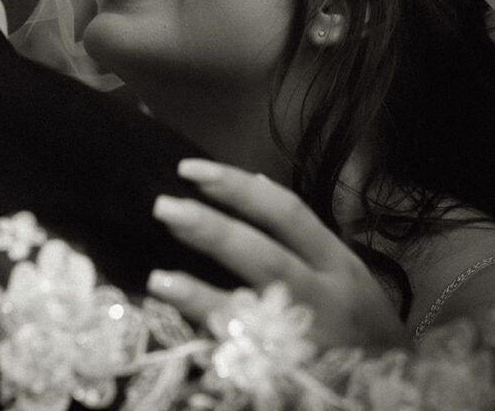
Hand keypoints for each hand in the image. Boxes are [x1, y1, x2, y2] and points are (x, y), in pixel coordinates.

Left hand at [147, 159, 411, 351]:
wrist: (399, 395)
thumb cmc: (361, 324)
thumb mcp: (344, 271)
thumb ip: (302, 233)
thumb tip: (252, 181)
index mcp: (337, 263)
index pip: (285, 212)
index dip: (236, 186)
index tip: (190, 169)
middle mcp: (324, 299)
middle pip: (261, 255)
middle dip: (210, 228)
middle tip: (163, 206)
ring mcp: (307, 343)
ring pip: (251, 314)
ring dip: (201, 296)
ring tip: (158, 278)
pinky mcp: (290, 377)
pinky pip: (246, 360)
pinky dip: (212, 347)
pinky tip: (180, 338)